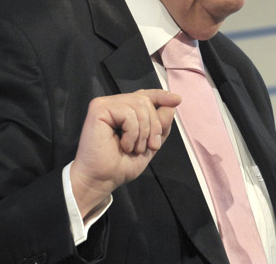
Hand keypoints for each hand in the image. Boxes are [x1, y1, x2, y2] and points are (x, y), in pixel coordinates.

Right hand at [69, 89, 180, 220]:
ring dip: (144, 132)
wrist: (102, 180)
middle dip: (154, 126)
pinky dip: (132, 132)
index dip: (162, 96)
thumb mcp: (150, 143)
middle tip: (151, 146)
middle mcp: (114, 103)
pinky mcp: (98, 109)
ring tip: (135, 149)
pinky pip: (128, 113)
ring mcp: (105, 104)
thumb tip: (172, 104)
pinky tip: (124, 145)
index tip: (177, 100)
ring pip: (139, 105)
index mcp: (125, 110)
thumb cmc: (122, 164)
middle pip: (146, 101)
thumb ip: (161, 124)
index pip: (146, 96)